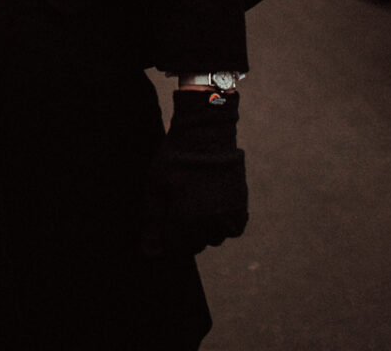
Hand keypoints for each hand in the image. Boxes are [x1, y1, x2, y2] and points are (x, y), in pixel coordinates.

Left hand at [142, 90, 247, 255]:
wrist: (205, 136)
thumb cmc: (174, 161)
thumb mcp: (155, 189)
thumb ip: (152, 225)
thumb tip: (149, 254)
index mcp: (184, 220)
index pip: (174, 249)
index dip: (166, 240)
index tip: (164, 225)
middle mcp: (209, 223)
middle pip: (194, 246)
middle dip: (183, 235)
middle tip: (179, 210)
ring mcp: (227, 217)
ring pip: (214, 240)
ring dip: (204, 231)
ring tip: (195, 205)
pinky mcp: (241, 208)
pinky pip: (233, 231)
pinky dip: (223, 225)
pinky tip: (212, 207)